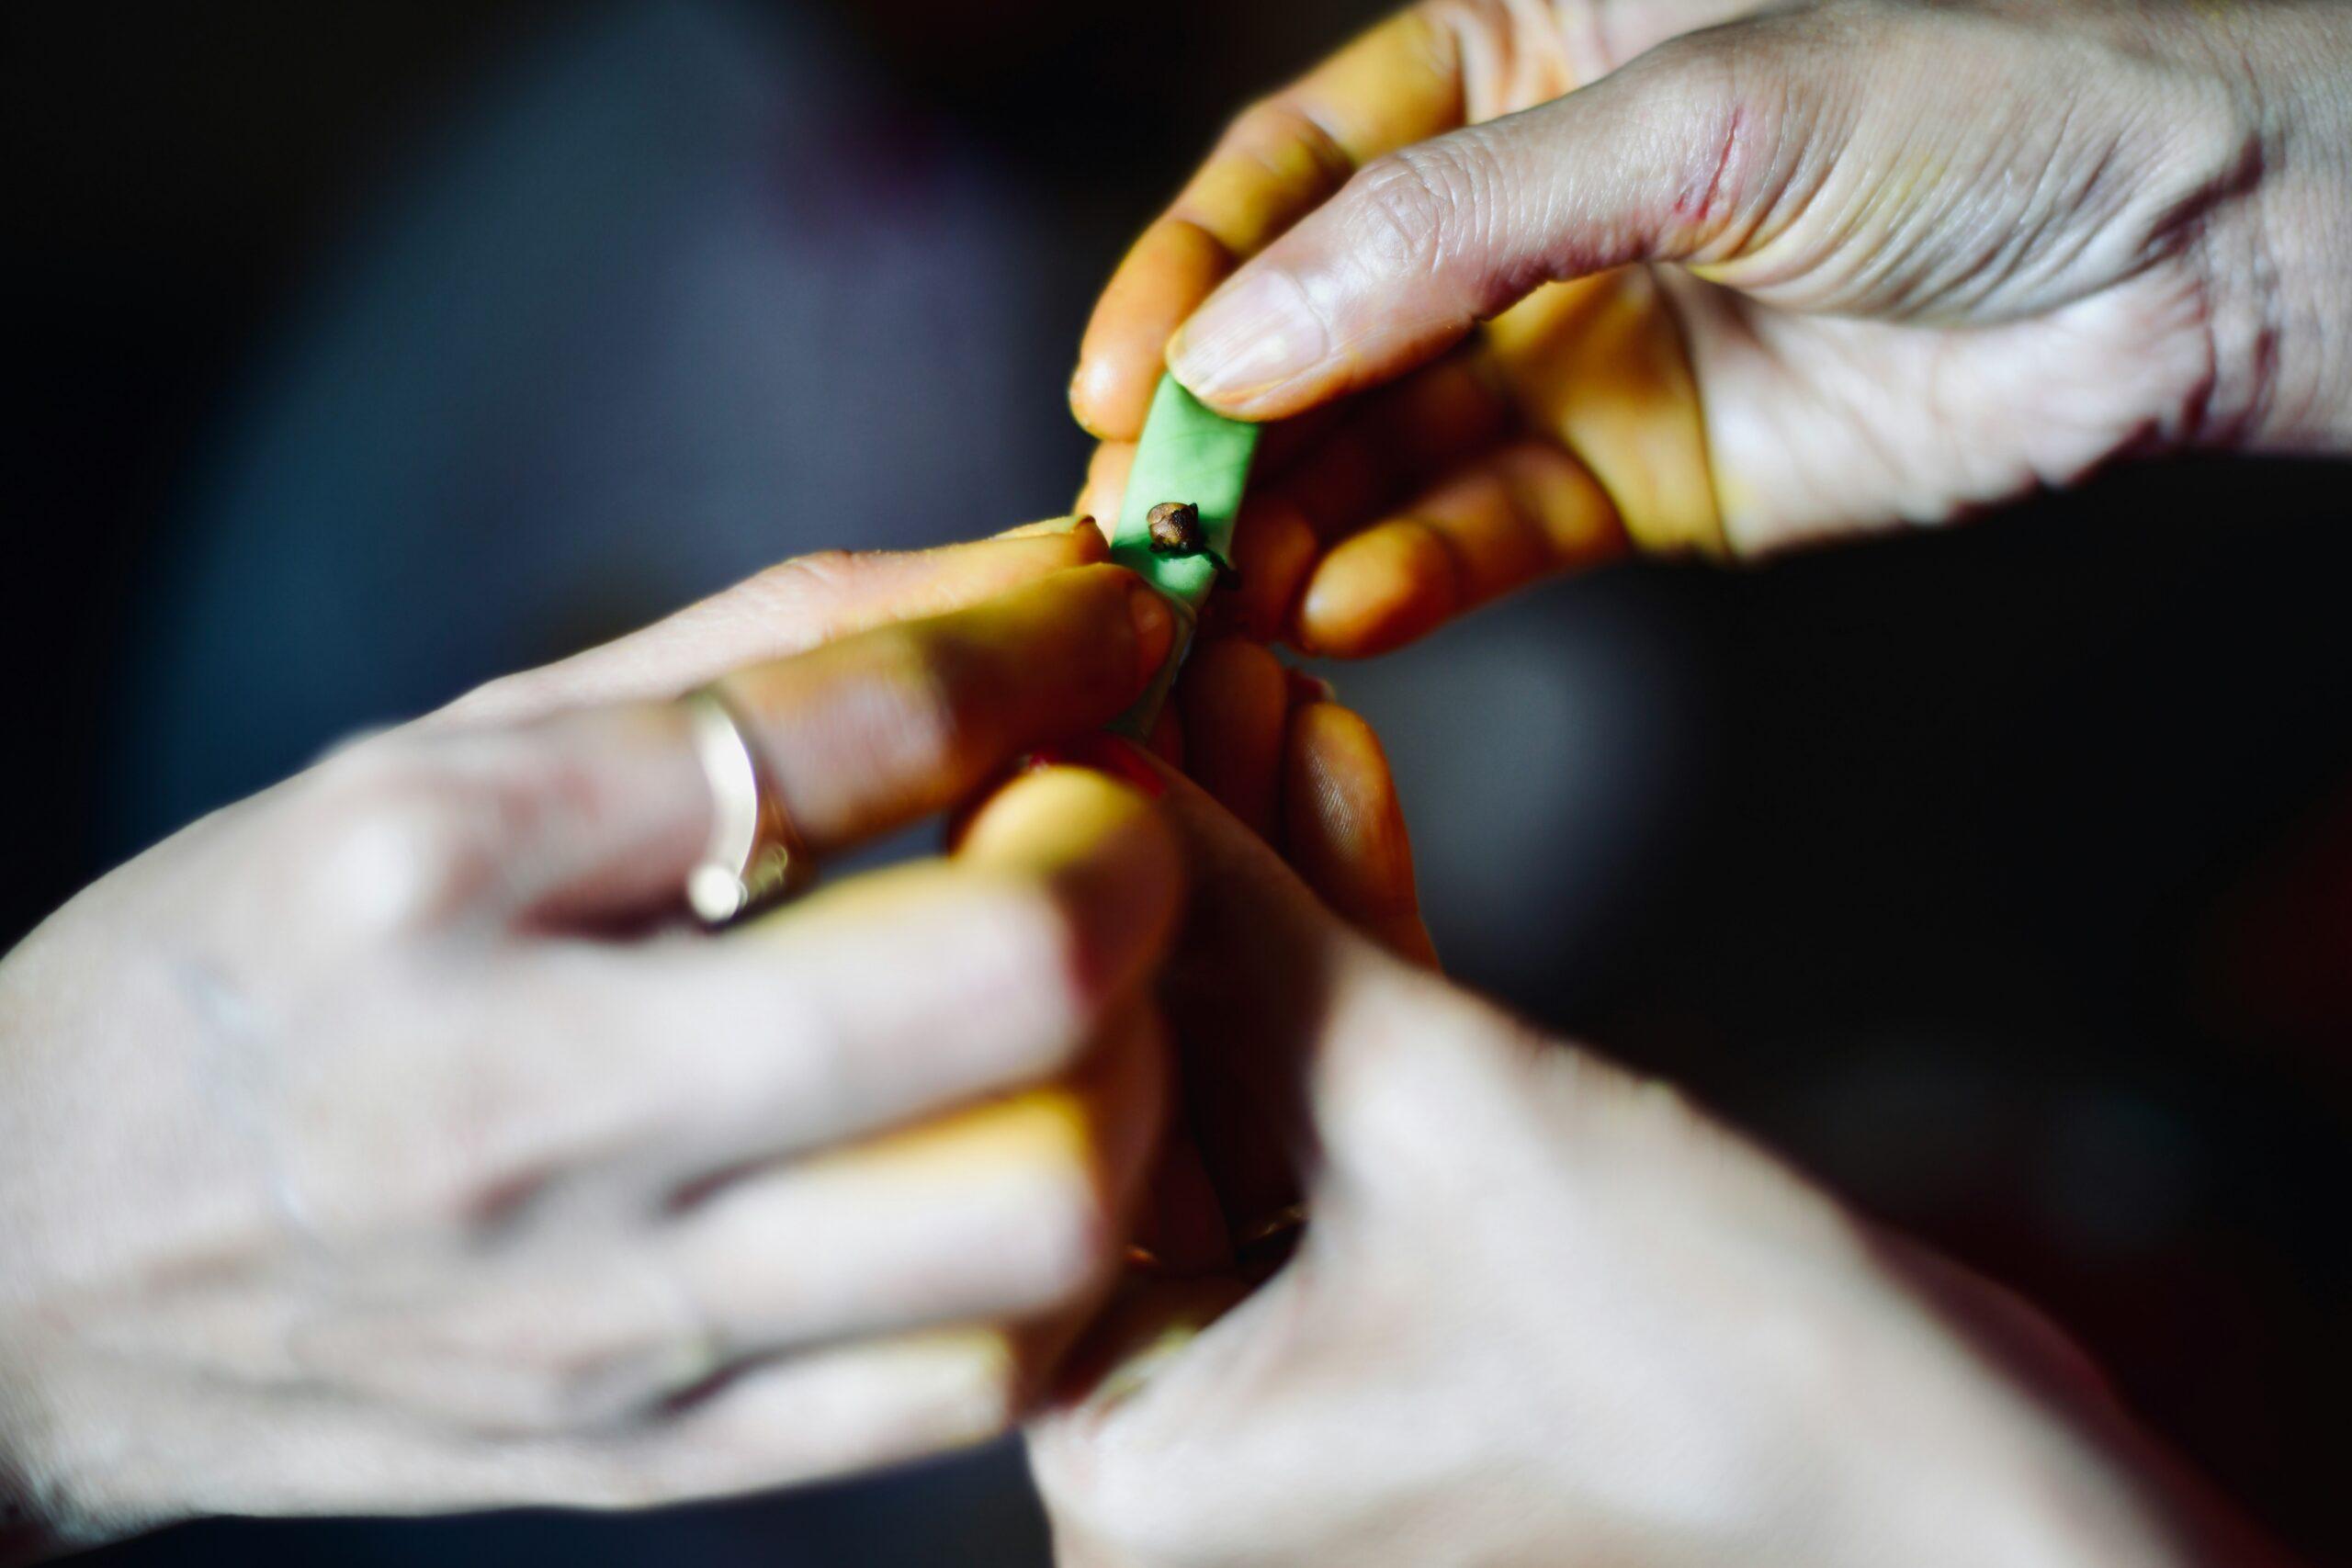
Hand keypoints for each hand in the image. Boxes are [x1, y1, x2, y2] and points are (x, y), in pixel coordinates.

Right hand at [0, 523, 1181, 1549]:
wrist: (32, 1271)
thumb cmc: (265, 968)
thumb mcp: (447, 755)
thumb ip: (758, 653)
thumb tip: (1043, 575)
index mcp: (438, 866)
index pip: (849, 725)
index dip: (1049, 646)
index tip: (1109, 617)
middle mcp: (522, 1099)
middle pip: (1007, 978)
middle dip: (1134, 865)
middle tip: (1096, 826)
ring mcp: (604, 1315)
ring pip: (1046, 1200)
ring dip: (1135, 1064)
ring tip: (1064, 1004)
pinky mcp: (662, 1459)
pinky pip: (989, 1372)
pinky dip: (1065, 1245)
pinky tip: (1005, 1147)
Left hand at [1028, 751, 2291, 1567]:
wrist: (1964, 1480)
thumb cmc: (1712, 1368)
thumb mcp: (1427, 1105)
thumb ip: (1241, 930)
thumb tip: (1095, 770)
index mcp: (1131, 1463)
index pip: (1036, 1133)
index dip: (1050, 922)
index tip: (1057, 745)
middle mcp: (1190, 1438)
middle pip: (1146, 1093)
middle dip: (1185, 877)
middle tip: (1169, 690)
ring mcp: (1301, 1371)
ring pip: (1248, 1082)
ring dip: (1274, 889)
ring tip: (1260, 690)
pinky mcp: (1408, 1298)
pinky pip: (1343, 1108)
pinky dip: (1358, 961)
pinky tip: (1341, 778)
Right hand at [1074, 0, 2351, 654]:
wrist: (2191, 258)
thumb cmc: (1980, 101)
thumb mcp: (1699, 116)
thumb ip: (1453, 230)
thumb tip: (1238, 341)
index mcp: (1510, 54)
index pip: (1296, 171)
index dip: (1194, 276)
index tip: (1121, 386)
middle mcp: (1514, 209)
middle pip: (1313, 326)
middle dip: (1219, 431)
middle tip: (1135, 530)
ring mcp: (1567, 352)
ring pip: (1381, 448)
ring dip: (1294, 523)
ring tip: (1219, 597)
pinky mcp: (1628, 484)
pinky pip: (1486, 534)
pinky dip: (1416, 578)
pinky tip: (1351, 612)